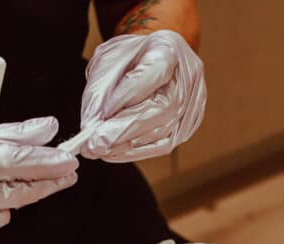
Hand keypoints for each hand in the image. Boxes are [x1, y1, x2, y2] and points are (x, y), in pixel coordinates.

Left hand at [79, 30, 205, 162]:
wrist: (152, 59)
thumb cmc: (130, 58)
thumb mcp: (108, 61)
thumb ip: (101, 89)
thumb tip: (91, 126)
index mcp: (169, 50)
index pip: (154, 73)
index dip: (128, 95)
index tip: (102, 114)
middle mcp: (188, 77)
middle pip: (162, 108)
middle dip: (124, 129)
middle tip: (95, 142)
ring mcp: (192, 104)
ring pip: (164, 131)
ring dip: (128, 144)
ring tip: (100, 149)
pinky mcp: (187, 126)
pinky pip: (164, 144)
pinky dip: (137, 151)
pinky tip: (115, 153)